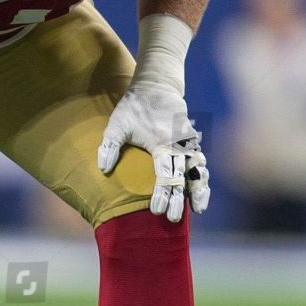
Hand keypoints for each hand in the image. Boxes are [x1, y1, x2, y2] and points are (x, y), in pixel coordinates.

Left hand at [97, 80, 209, 222]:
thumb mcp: (117, 123)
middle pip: (182, 177)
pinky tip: (199, 196)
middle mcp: (179, 145)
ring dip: (198, 190)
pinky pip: (200, 164)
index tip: (156, 210)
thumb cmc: (132, 107)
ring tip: (197, 210)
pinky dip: (202, 180)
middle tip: (173, 219)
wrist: (155, 86)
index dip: (161, 193)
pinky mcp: (191, 143)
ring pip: (198, 170)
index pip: (164, 173)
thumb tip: (103, 169)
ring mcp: (188, 144)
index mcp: (162, 143)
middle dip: (178, 199)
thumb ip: (110, 146)